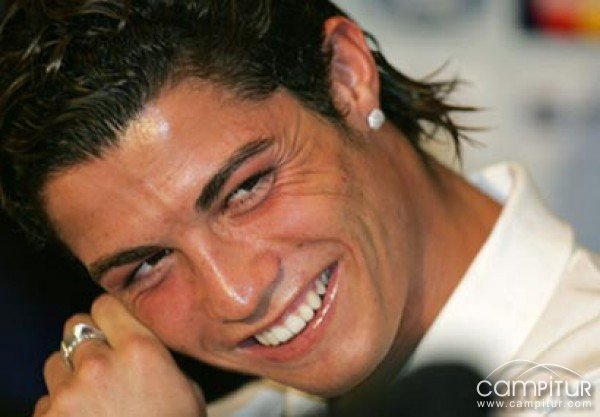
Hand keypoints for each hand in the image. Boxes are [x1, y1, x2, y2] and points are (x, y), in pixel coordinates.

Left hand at [34, 294, 205, 416]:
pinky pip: (45, 402)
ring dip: (70, 376)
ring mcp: (68, 394)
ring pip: (55, 363)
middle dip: (87, 343)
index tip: (113, 327)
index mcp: (140, 350)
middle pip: (75, 328)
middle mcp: (100, 364)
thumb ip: (157, 356)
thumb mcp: (184, 388)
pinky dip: (60, 410)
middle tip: (102, 364)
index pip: (105, 305)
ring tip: (92, 401)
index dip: (109, 316)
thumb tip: (141, 341)